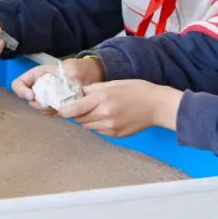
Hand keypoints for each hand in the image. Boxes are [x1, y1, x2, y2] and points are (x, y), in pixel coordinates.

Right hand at [11, 58, 105, 111]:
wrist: (93, 76)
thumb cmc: (81, 68)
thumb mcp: (72, 69)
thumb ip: (62, 80)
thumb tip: (55, 95)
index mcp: (38, 74)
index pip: (18, 83)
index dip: (21, 90)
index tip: (32, 96)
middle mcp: (39, 86)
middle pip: (28, 100)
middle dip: (38, 104)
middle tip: (51, 104)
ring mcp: (47, 96)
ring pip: (39, 108)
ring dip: (48, 109)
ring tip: (61, 104)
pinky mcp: (55, 105)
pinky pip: (50, 112)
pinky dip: (55, 113)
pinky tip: (65, 108)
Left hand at [57, 80, 182, 136]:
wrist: (157, 106)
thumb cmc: (137, 90)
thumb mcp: (114, 83)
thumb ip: (94, 89)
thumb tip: (79, 93)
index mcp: (102, 98)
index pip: (74, 108)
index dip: (64, 110)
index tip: (60, 109)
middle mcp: (104, 114)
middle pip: (79, 118)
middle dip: (76, 113)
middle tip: (79, 106)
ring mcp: (110, 126)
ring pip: (88, 126)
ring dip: (86, 119)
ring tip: (95, 111)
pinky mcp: (116, 134)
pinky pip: (99, 131)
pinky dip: (97, 125)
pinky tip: (106, 117)